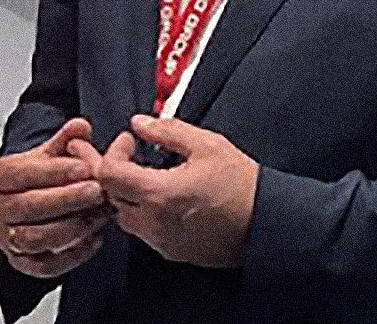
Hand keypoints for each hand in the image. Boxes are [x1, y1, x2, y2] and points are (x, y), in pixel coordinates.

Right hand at [0, 118, 110, 278]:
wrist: (25, 203)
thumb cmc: (35, 178)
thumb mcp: (48, 153)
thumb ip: (66, 139)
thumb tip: (81, 126)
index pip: (20, 174)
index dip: (53, 171)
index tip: (83, 167)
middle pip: (27, 207)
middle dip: (66, 199)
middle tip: (96, 191)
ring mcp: (6, 238)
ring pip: (35, 238)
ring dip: (71, 227)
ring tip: (98, 214)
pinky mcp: (21, 262)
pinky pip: (45, 265)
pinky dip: (71, 255)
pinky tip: (93, 239)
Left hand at [97, 115, 257, 268]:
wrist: (267, 223)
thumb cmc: (242, 186)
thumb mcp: (207, 144)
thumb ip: (167, 131)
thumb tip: (139, 124)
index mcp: (159, 194)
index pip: (108, 174)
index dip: (114, 151)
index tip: (131, 141)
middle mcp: (154, 223)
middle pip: (111, 196)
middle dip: (117, 172)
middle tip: (133, 155)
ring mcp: (162, 241)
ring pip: (125, 217)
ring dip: (129, 194)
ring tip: (150, 176)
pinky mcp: (172, 252)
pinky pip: (144, 231)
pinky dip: (145, 212)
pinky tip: (164, 197)